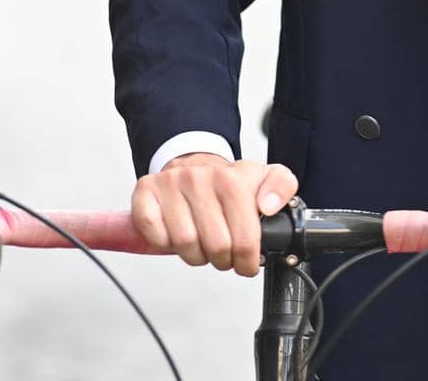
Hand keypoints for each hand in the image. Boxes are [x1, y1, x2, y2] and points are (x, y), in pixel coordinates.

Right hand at [130, 153, 298, 276]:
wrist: (193, 166)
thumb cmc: (227, 183)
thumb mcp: (264, 179)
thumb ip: (282, 187)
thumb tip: (270, 205)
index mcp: (231, 178)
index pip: (244, 237)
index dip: (246, 259)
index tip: (246, 261)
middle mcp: (199, 178)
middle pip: (215, 246)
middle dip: (222, 259)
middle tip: (223, 253)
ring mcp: (170, 184)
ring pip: (185, 245)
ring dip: (195, 254)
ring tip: (202, 243)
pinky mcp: (145, 192)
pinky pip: (154, 235)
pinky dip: (164, 243)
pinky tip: (176, 234)